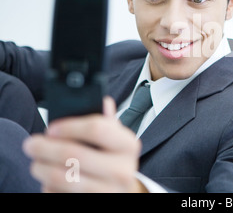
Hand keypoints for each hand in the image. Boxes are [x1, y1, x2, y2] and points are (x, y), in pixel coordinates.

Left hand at [23, 97, 144, 192]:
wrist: (121, 190)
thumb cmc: (113, 159)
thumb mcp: (115, 139)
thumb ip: (107, 121)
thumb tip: (103, 102)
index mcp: (129, 145)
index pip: (97, 129)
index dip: (69, 127)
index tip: (51, 128)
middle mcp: (122, 170)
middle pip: (74, 155)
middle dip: (45, 148)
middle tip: (31, 144)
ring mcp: (109, 191)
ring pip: (63, 178)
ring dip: (41, 168)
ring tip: (36, 162)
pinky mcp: (93, 204)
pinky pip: (59, 195)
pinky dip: (49, 187)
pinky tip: (50, 179)